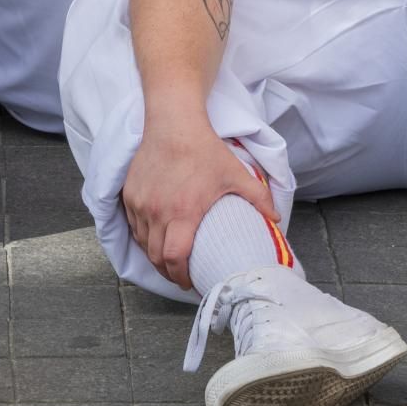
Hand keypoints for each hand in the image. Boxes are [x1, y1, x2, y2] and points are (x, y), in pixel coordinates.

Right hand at [123, 119, 278, 292]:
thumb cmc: (204, 149)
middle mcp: (157, 211)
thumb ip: (259, 198)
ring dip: (154, 255)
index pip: (174, 258)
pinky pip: (133, 225)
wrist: (173, 123)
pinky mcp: (130, 193)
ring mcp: (140, 203)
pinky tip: (154, 236)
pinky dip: (142, 236)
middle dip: (168, 272)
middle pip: (156, 257)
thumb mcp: (236, 174)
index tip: (189, 282)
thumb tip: (276, 220)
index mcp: (183, 212)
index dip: (180, 277)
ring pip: (142, 243)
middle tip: (180, 276)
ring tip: (168, 259)